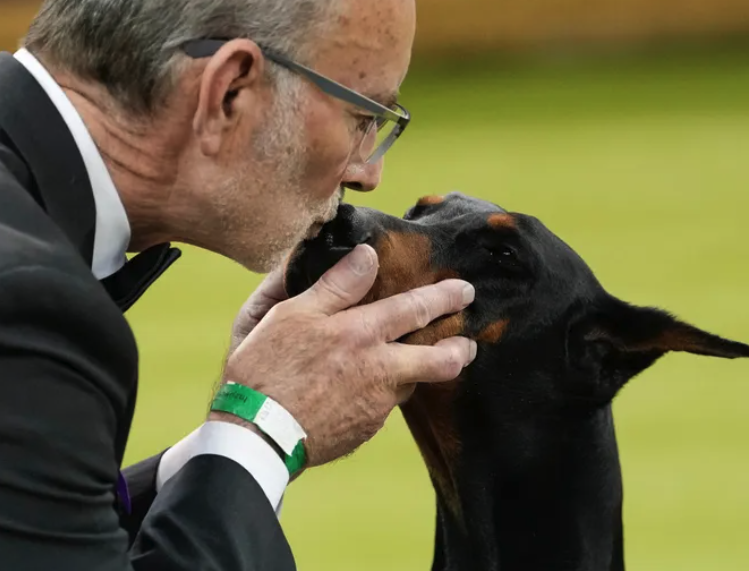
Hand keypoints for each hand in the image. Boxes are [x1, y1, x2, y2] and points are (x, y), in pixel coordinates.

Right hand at [213, 245, 476, 467]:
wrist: (256, 435)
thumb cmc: (265, 369)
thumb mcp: (290, 314)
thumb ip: (335, 285)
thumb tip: (367, 255)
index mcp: (361, 334)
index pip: (415, 308)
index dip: (444, 297)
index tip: (463, 290)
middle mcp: (379, 370)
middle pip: (440, 359)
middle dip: (460, 346)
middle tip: (469, 341)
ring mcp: (376, 405)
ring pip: (411, 383)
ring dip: (418, 372)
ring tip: (415, 363)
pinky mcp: (365, 429)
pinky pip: (384, 406)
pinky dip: (384, 393)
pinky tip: (364, 390)